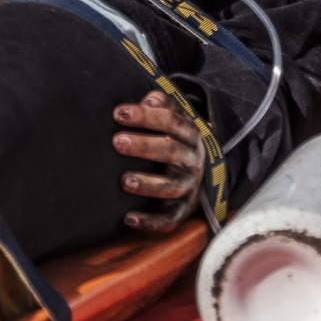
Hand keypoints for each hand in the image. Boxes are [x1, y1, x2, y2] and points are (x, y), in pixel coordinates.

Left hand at [113, 90, 205, 233]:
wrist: (203, 171)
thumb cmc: (176, 138)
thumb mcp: (174, 117)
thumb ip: (162, 105)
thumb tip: (149, 99)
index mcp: (190, 134)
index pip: (171, 121)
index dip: (146, 116)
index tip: (119, 113)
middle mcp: (192, 160)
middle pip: (171, 151)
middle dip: (144, 146)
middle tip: (117, 142)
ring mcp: (188, 186)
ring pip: (171, 187)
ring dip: (148, 184)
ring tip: (124, 180)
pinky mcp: (182, 209)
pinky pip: (169, 219)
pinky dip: (151, 222)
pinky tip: (129, 219)